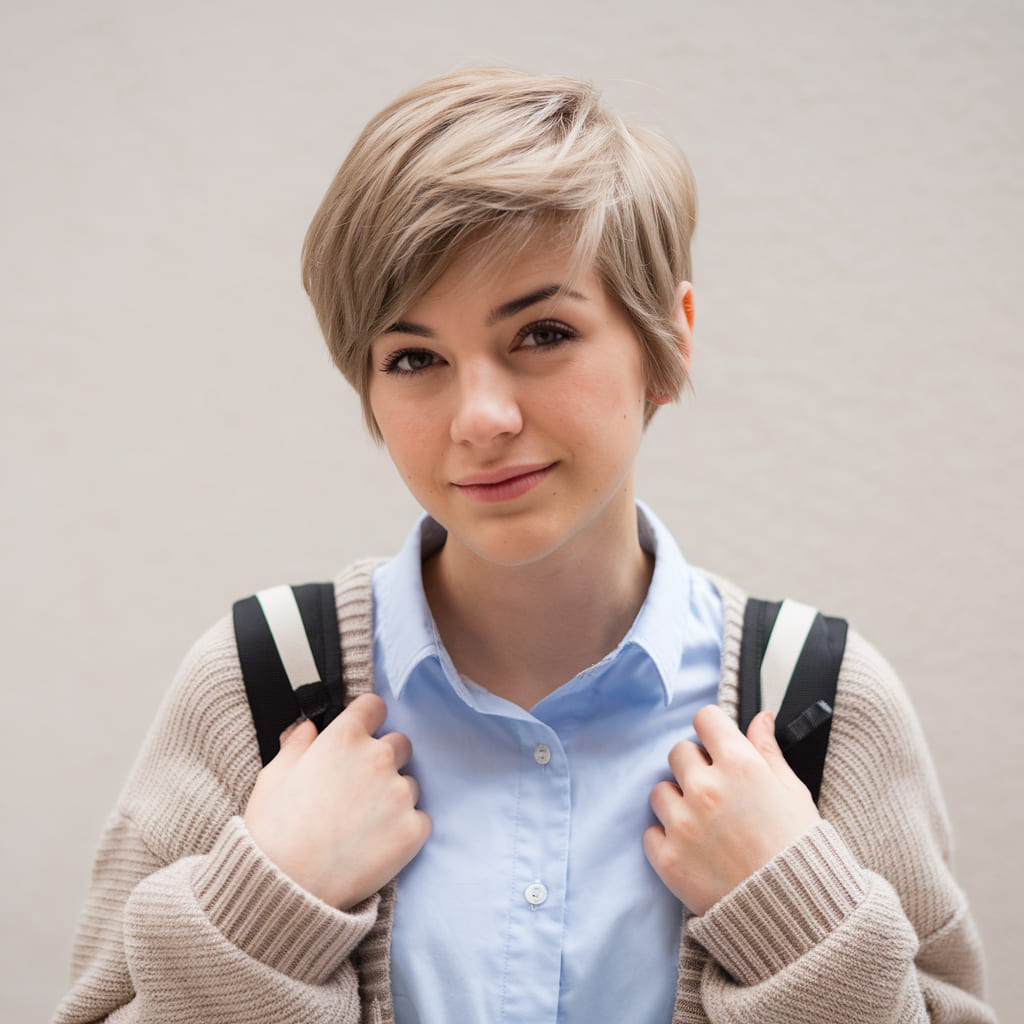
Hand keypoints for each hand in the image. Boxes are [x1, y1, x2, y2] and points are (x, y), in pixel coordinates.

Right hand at [244, 693, 430, 909]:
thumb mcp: (273, 776)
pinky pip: (420, 819)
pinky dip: (404, 829)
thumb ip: (297, 744)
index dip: (367, 719)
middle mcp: (377, 758)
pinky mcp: (413, 829)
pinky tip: (377, 844)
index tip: (362, 733)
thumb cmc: (272, 832)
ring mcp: (399, 794)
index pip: (374, 706)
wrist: (284, 888)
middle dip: (383, 759)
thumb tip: (309, 728)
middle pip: (399, 743)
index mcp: (344, 738)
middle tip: (359, 788)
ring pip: (410, 783)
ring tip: (363, 824)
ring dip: (394, 796)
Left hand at [643, 705, 819, 916]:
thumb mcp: (794, 794)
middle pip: (679, 752)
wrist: (797, 917)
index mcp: (740, 766)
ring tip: (706, 824)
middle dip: (696, 766)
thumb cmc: (800, 852)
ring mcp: (683, 824)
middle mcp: (706, 789)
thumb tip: (761, 718)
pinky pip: (651, 832)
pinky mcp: (668, 858)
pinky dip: (667, 839)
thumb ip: (769, 751)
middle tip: (717, 791)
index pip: (705, 719)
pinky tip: (695, 850)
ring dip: (678, 801)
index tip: (717, 744)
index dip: (713, 730)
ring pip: (660, 790)